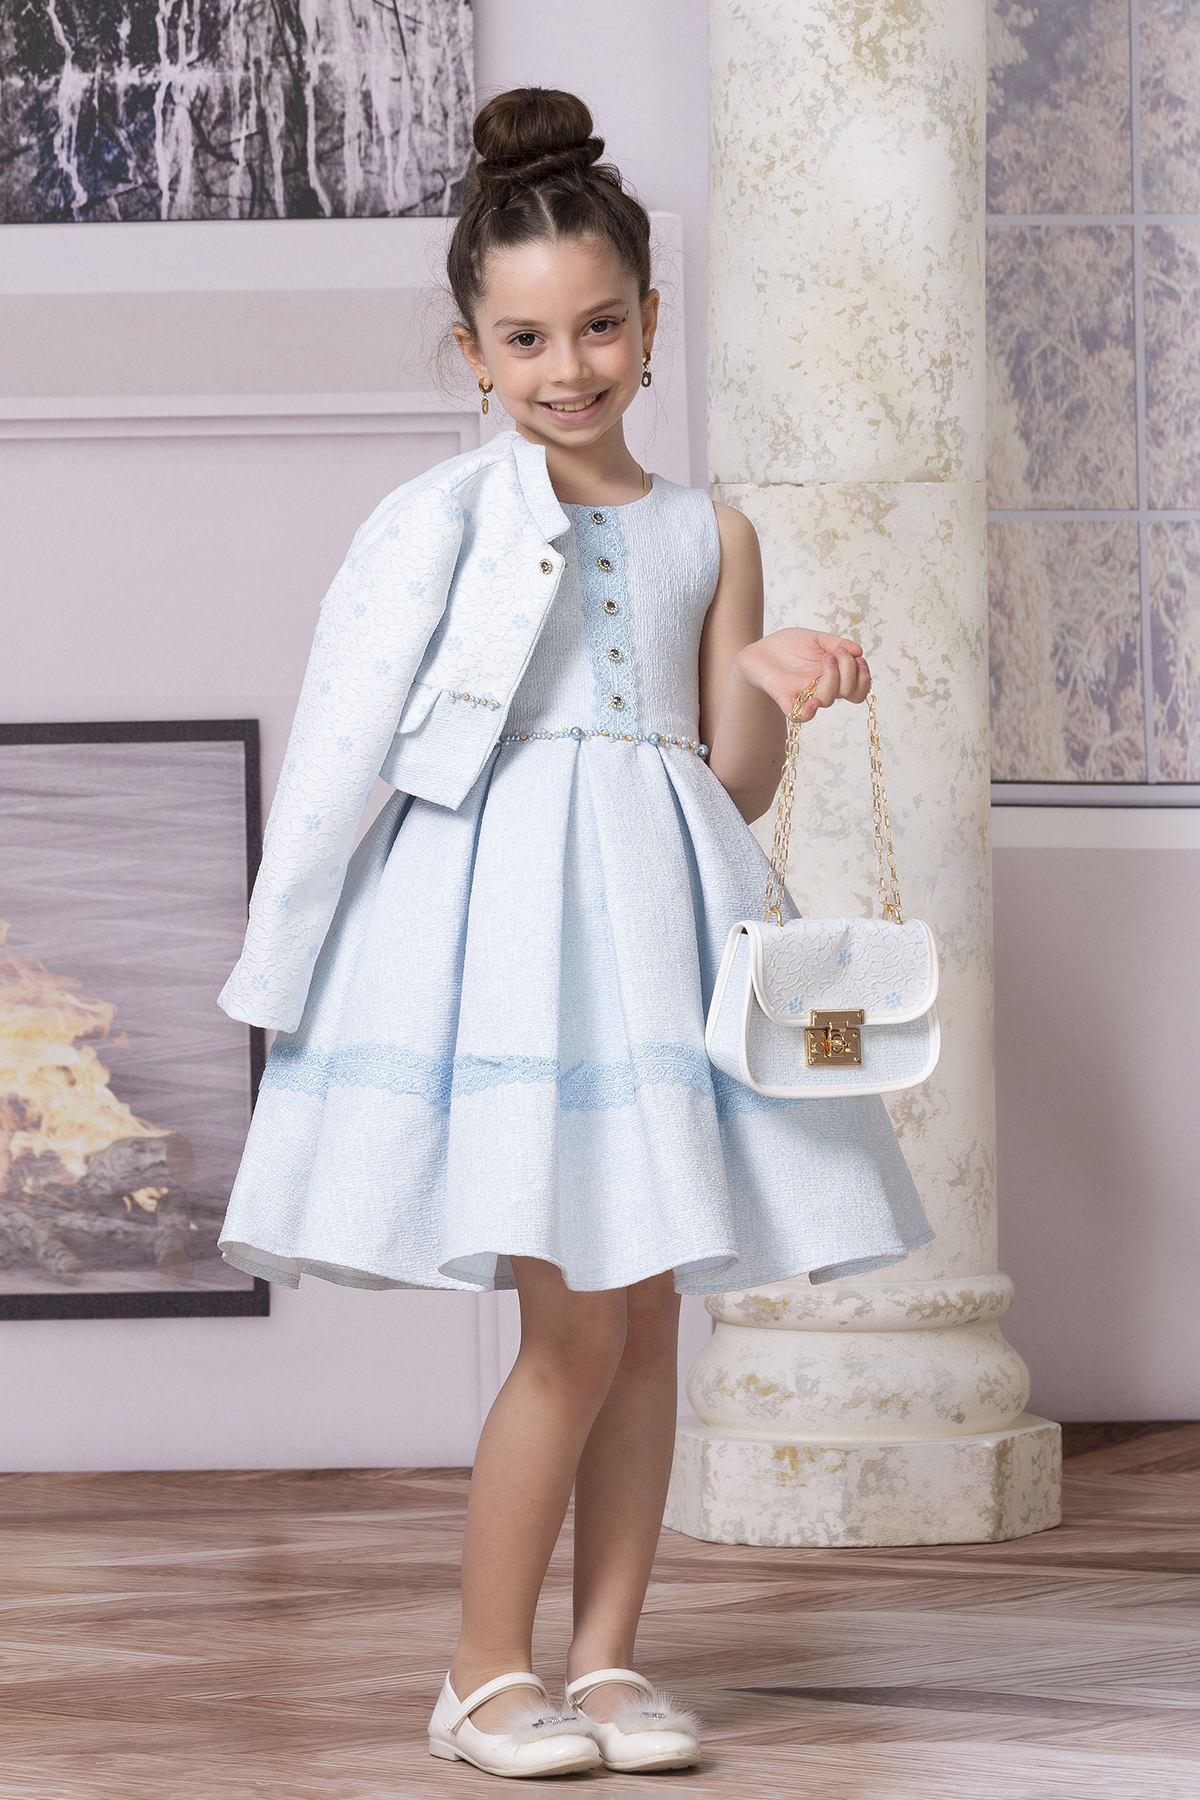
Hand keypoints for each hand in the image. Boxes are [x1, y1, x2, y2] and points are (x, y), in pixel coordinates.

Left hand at [734, 628, 870, 721]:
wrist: (760, 648)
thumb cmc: (789, 646)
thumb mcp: (817, 638)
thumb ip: (837, 643)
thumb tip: (858, 650)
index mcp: (832, 676)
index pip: (857, 689)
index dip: (864, 678)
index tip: (858, 658)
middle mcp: (821, 688)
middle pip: (848, 693)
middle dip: (850, 672)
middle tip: (838, 653)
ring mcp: (804, 694)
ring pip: (828, 700)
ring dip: (833, 678)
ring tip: (826, 658)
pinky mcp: (785, 697)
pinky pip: (798, 715)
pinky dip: (808, 712)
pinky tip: (813, 701)